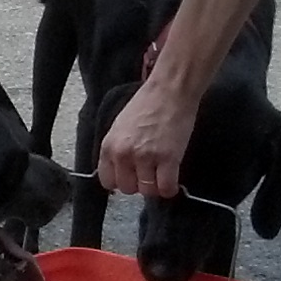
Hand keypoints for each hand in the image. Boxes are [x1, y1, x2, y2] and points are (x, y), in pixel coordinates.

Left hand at [97, 77, 195, 200]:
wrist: (170, 90)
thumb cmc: (147, 104)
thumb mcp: (119, 128)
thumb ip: (117, 150)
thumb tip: (121, 171)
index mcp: (109, 147)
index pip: (108, 181)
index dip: (121, 181)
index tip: (131, 177)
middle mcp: (123, 154)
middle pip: (127, 188)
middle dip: (139, 184)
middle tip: (149, 173)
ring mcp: (145, 157)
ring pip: (147, 191)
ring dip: (155, 186)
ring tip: (162, 173)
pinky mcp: (168, 158)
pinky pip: (166, 188)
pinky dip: (170, 189)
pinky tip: (172, 182)